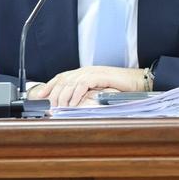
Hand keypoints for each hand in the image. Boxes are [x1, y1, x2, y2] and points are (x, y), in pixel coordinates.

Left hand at [29, 66, 145, 107]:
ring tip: (60, 108)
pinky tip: (73, 104)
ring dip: (63, 97)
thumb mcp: (100, 90)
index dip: (49, 85)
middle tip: (50, 107)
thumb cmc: (122, 87)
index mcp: (84, 72)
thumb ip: (86, 93)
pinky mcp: (100, 76)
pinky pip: (83, 85)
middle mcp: (86, 70)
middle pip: (63, 80)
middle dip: (53, 94)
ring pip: (70, 83)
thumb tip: (73, 103)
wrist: (138, 81)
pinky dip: (76, 95)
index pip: (61, 77)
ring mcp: (93, 72)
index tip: (39, 96)